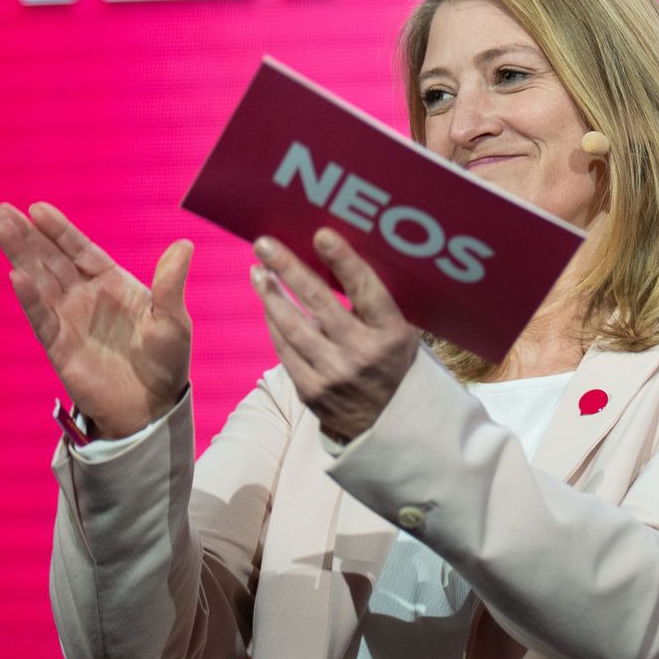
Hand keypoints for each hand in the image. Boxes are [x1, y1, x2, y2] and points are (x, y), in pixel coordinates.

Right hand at [0, 202, 191, 439]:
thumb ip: (171, 284)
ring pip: (39, 281)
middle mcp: (85, 297)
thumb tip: (184, 245)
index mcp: (111, 283)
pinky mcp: (59, 347)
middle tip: (0, 209)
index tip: (37, 208)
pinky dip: (29, 298)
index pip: (80, 250)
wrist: (153, 407)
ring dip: (19, 255)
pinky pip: (41, 318)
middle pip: (51, 259)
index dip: (59, 230)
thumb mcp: (172, 320)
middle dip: (26, 235)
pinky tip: (16, 276)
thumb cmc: (166, 362)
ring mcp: (69, 320)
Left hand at [250, 229, 427, 442]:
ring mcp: (334, 374)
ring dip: (271, 295)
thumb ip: (377, 304)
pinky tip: (268, 302)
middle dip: (289, 269)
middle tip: (264, 245)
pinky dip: (274, 323)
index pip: (365, 290)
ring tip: (257, 270)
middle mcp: (362, 354)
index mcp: (391, 334)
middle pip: (319, 303)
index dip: (343, 261)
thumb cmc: (393, 363)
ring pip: (293, 327)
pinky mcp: (311, 391)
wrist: (387, 423)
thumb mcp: (401, 333)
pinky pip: (285, 350)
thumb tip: (343, 256)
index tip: (321, 235)